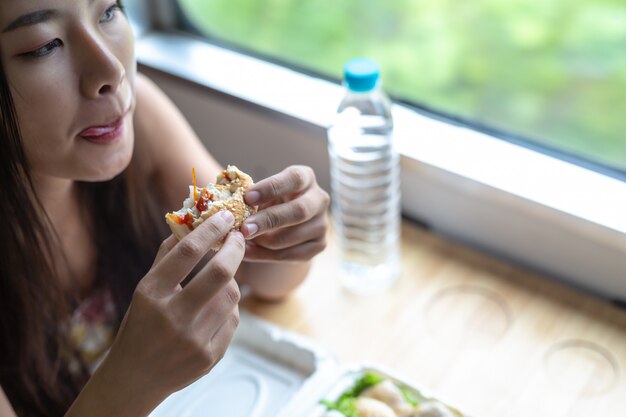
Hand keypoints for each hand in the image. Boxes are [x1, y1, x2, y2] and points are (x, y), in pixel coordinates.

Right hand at [93, 211, 245, 412]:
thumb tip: (192, 220)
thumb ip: (168, 256)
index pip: (187, 252)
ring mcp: (194, 340)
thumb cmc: (141, 324)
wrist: (136, 378)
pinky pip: (233, 320)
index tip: (225, 216)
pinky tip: (216, 308)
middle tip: (239, 237)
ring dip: (231, 281)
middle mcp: (173, 317)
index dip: (210, 229)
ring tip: (221, 278)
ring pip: (232, 296)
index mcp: (151, 294)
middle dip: (235, 249)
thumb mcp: (145, 289)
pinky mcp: (210, 357)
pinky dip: (229, 308)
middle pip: (220, 273)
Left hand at [240, 165, 328, 261]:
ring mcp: (322, 224)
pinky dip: (266, 256)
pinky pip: (291, 254)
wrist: (282, 223)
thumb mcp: (261, 192)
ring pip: (294, 236)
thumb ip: (248, 196)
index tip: (247, 197)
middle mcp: (319, 199)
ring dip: (265, 241)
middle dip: (269, 220)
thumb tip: (225, 204)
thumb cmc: (267, 201)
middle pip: (299, 210)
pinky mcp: (319, 245)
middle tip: (244, 228)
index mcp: (306, 177)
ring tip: (242, 241)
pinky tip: (247, 253)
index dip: (271, 188)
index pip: (294, 179)